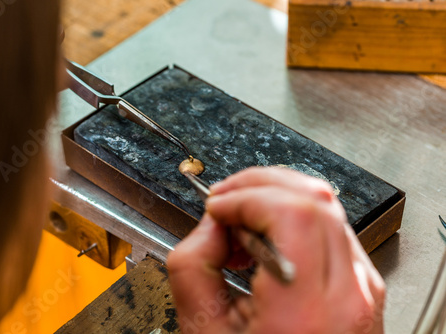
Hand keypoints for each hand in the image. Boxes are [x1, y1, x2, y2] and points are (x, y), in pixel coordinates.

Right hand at [168, 167, 384, 333]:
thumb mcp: (205, 330)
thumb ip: (192, 265)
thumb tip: (210, 226)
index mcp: (307, 309)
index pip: (292, 212)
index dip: (248, 195)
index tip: (218, 206)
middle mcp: (348, 293)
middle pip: (314, 197)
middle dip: (259, 185)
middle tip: (226, 202)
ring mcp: (362, 286)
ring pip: (325, 205)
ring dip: (274, 199)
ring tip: (241, 224)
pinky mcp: (361, 283)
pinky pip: (329, 227)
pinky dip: (291, 218)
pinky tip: (265, 239)